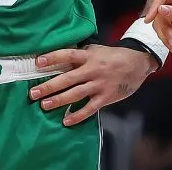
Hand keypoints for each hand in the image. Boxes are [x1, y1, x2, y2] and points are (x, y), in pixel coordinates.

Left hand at [29, 45, 155, 125]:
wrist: (138, 63)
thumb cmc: (114, 56)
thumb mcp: (97, 50)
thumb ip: (81, 55)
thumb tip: (60, 58)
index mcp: (89, 56)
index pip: (68, 54)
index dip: (53, 58)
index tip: (38, 62)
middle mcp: (93, 70)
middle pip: (68, 78)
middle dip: (49, 86)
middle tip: (33, 93)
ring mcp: (99, 84)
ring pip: (76, 94)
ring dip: (59, 100)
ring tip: (45, 105)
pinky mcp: (106, 97)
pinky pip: (90, 108)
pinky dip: (78, 115)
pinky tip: (66, 120)